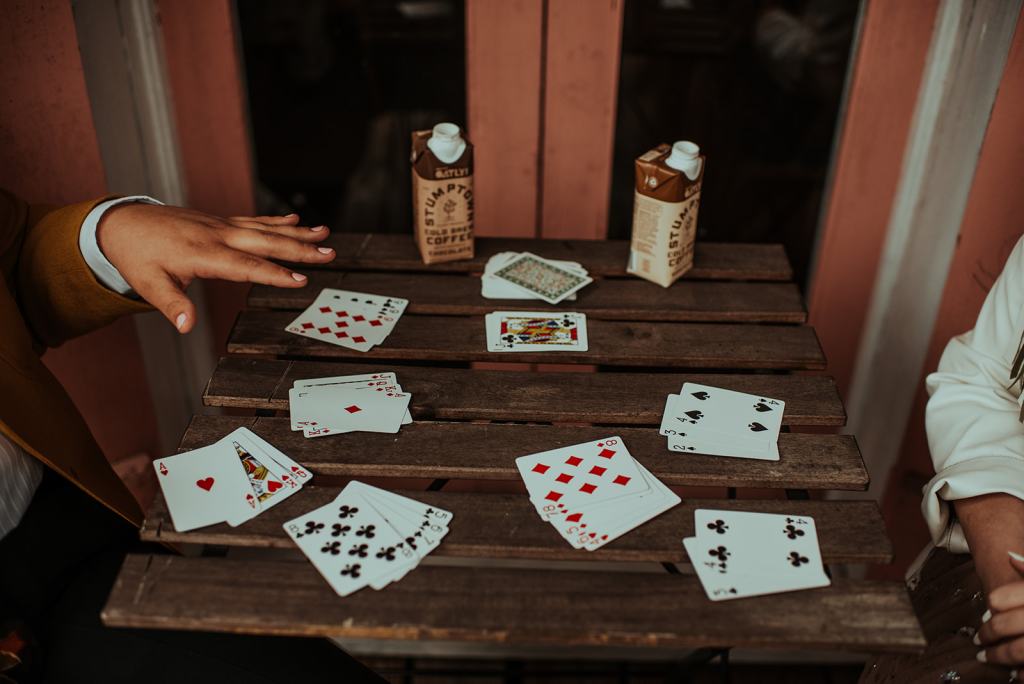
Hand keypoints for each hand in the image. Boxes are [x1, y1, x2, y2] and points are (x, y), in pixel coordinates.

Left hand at [97, 203, 333, 332]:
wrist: (122, 223)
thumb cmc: (136, 256)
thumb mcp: (147, 284)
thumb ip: (170, 304)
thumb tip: (186, 326)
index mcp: (204, 254)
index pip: (247, 266)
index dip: (275, 274)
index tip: (300, 280)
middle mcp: (218, 236)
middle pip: (266, 243)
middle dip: (299, 248)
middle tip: (328, 253)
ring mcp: (221, 226)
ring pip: (265, 229)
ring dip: (297, 232)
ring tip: (325, 233)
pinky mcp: (219, 222)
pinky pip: (254, 221)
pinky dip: (276, 221)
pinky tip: (295, 219)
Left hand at [975, 551, 1023, 664]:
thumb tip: (1009, 556)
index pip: (1002, 598)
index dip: (994, 604)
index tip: (990, 609)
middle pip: (1004, 625)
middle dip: (988, 633)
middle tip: (979, 639)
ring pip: (1017, 650)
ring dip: (999, 655)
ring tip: (987, 657)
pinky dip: (1023, 673)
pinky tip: (1016, 672)